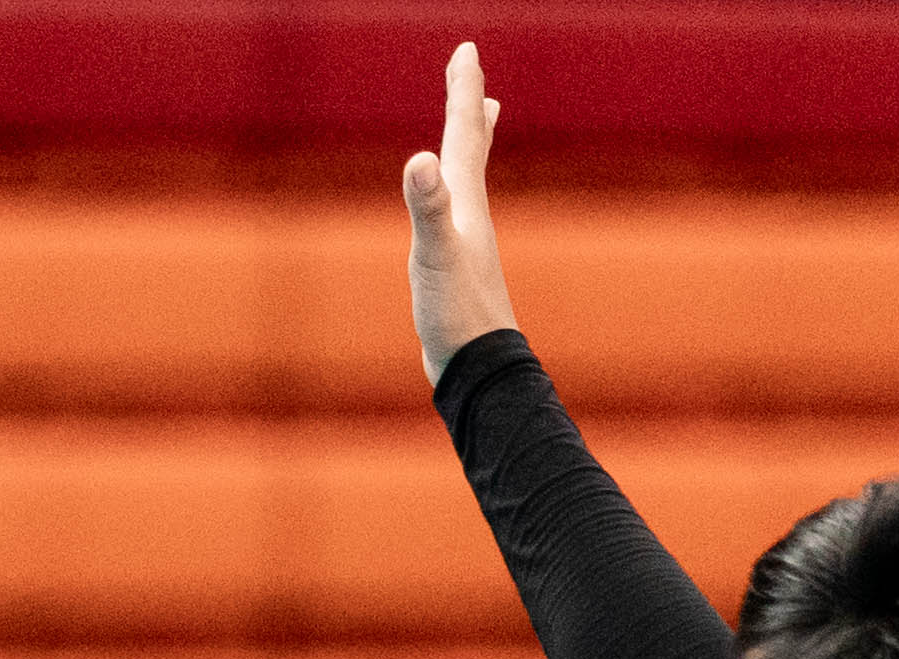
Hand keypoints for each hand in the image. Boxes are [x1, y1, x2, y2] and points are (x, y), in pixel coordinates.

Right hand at [404, 40, 517, 388]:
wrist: (477, 369)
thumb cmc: (457, 315)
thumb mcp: (435, 256)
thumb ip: (427, 208)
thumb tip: (419, 160)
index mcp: (465, 203)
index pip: (463, 135)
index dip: (464, 90)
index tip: (467, 48)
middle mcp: (469, 214)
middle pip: (471, 148)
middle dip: (469, 107)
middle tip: (473, 74)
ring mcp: (465, 240)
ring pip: (468, 178)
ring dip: (469, 146)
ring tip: (479, 123)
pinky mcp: (457, 266)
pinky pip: (454, 211)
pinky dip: (454, 190)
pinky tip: (451, 201)